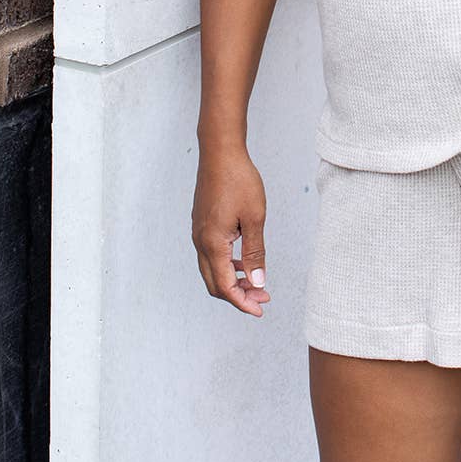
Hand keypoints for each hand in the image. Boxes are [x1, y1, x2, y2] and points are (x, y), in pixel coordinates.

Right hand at [192, 143, 270, 316]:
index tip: (260, 309)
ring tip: (257, 283)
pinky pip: (211, 255)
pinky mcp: (201, 225)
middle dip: (238, 296)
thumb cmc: (239, 180)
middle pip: (215, 284)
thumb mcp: (254, 218)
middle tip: (262, 298)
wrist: (220, 152)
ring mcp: (198, 233)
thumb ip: (255, 252)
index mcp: (213, 243)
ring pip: (212, 270)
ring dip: (233, 281)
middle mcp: (200, 241)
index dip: (242, 302)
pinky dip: (227, 266)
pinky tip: (244, 263)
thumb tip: (257, 281)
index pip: (225, 286)